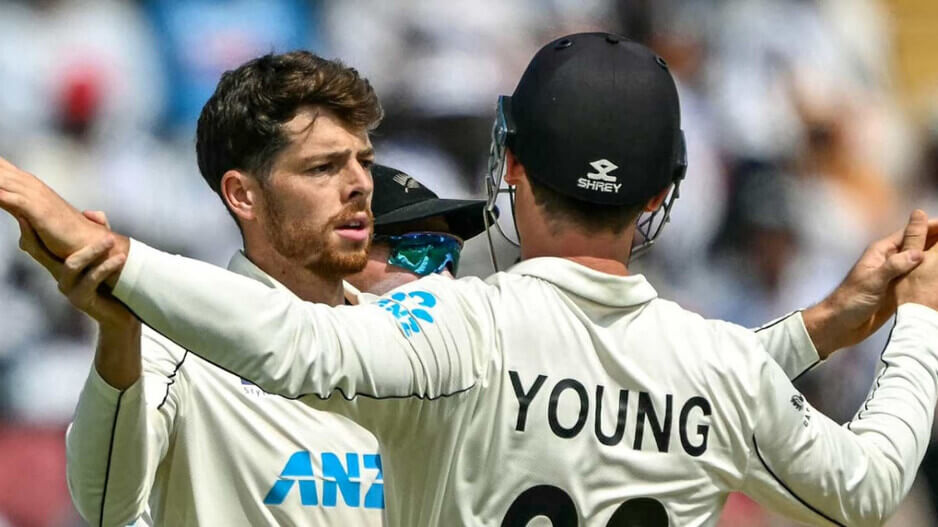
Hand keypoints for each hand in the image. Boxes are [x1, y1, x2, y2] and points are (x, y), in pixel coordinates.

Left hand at [0, 156, 119, 258]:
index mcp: (30, 186)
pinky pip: (7, 198)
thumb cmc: (68, 241)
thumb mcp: (40, 228)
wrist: (91, 244)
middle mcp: (30, 185)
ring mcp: (34, 196)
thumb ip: (26, 224)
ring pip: (0, 180)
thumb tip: (22, 239)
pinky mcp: (36, 209)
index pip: (2, 168)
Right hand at [17, 214, 132, 328]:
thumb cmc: (111, 282)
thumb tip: (91, 213)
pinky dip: (106, 267)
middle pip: (42, 253)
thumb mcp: (104, 254)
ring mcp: (68, 289)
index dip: (29, 231)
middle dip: (40, 235)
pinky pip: (92, 279)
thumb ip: (98, 232)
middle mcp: (59, 276)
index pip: (37, 246)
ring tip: (110, 239)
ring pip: (72, 264)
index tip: (24, 214)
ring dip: (93, 250)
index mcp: (59, 265)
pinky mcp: (82, 299)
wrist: (121, 314)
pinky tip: (120, 258)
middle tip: (50, 215)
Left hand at [804, 210, 936, 356]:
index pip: (909, 234)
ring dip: (937, 258)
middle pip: (918, 245)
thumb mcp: (871, 282)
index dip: (929, 227)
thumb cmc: (849, 301)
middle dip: (937, 240)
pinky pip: (919, 280)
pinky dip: (932, 276)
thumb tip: (919, 252)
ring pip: (921, 262)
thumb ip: (893, 267)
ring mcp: (895, 276)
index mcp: (881, 252)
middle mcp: (890, 261)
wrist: (839, 325)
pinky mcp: (899, 292)